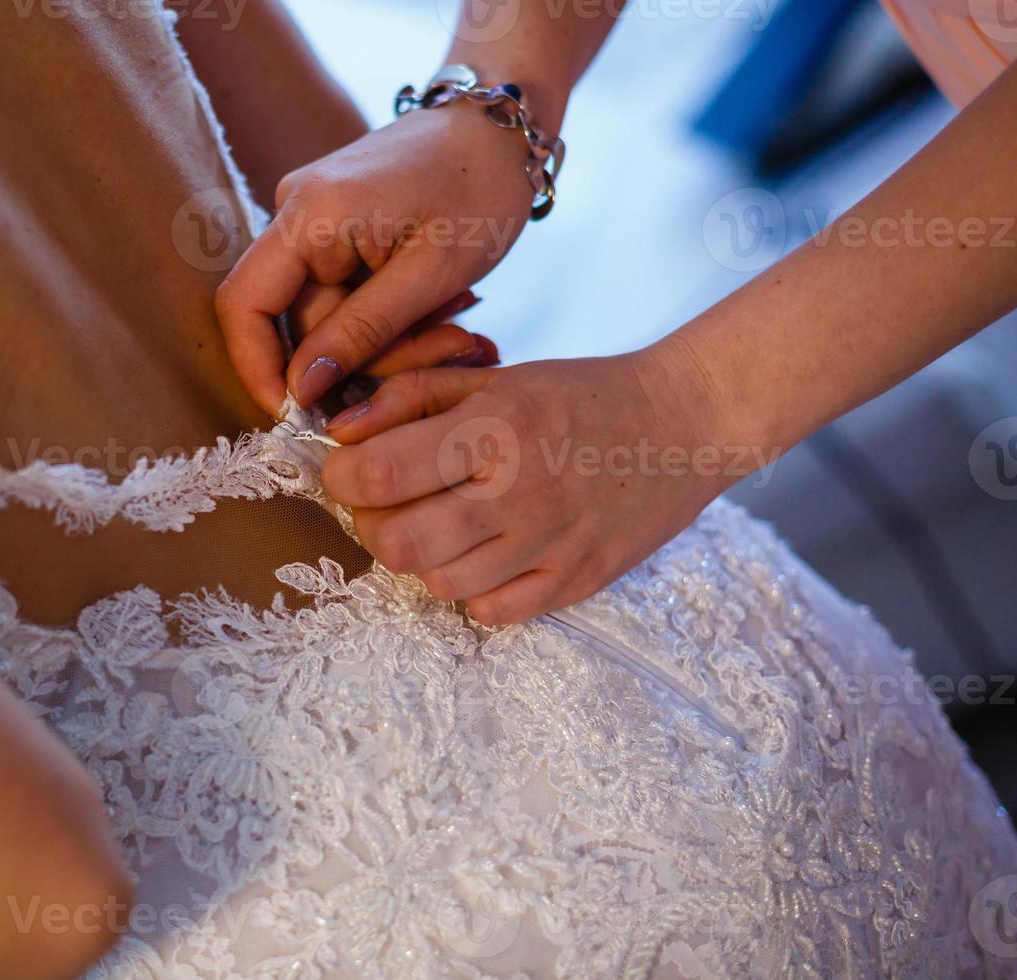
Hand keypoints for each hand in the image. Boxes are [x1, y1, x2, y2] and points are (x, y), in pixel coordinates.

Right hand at [216, 103, 535, 413]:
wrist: (502, 128)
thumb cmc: (479, 188)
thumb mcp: (430, 274)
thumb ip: (359, 333)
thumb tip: (300, 390)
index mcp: (309, 214)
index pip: (244, 304)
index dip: (258, 370)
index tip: (297, 418)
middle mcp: (295, 212)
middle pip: (300, 322)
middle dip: (367, 357)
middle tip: (451, 350)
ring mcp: (313, 219)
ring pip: (330, 318)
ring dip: (394, 340)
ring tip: (463, 325)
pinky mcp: (335, 230)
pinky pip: (347, 297)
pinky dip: (393, 318)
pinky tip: (445, 309)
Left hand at [320, 341, 756, 624]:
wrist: (685, 423)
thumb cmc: (579, 395)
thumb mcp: (493, 378)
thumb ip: (409, 398)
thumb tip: (339, 433)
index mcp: (493, 430)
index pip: (377, 475)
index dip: (342, 477)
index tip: (348, 469)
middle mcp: (518, 494)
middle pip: (397, 543)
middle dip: (370, 523)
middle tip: (384, 502)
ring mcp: (549, 547)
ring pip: (437, 583)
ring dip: (419, 556)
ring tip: (437, 522)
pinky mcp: (575, 583)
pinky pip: (489, 612)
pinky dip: (470, 588)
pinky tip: (482, 553)